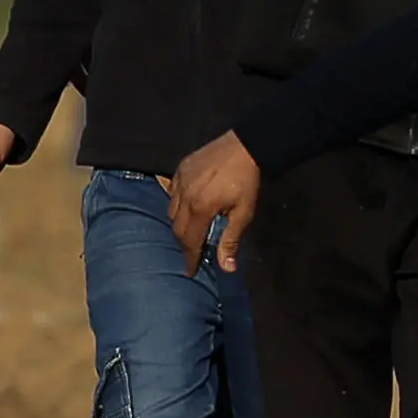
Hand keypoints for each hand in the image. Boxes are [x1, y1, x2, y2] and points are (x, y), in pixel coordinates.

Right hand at [168, 133, 264, 274]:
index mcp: (199, 209)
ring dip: (179, 225)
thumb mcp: (243, 212)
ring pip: (171, 212)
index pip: (189, 241)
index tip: (190, 272)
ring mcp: (179, 182)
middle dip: (184, 244)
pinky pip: (171, 193)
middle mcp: (183, 197)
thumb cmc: (246, 181)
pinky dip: (176, 205)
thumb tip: (226, 268)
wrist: (244, 146)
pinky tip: (186, 208)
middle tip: (193, 253)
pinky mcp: (179, 170)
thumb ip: (231, 239)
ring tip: (191, 233)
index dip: (190, 258)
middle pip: (177, 229)